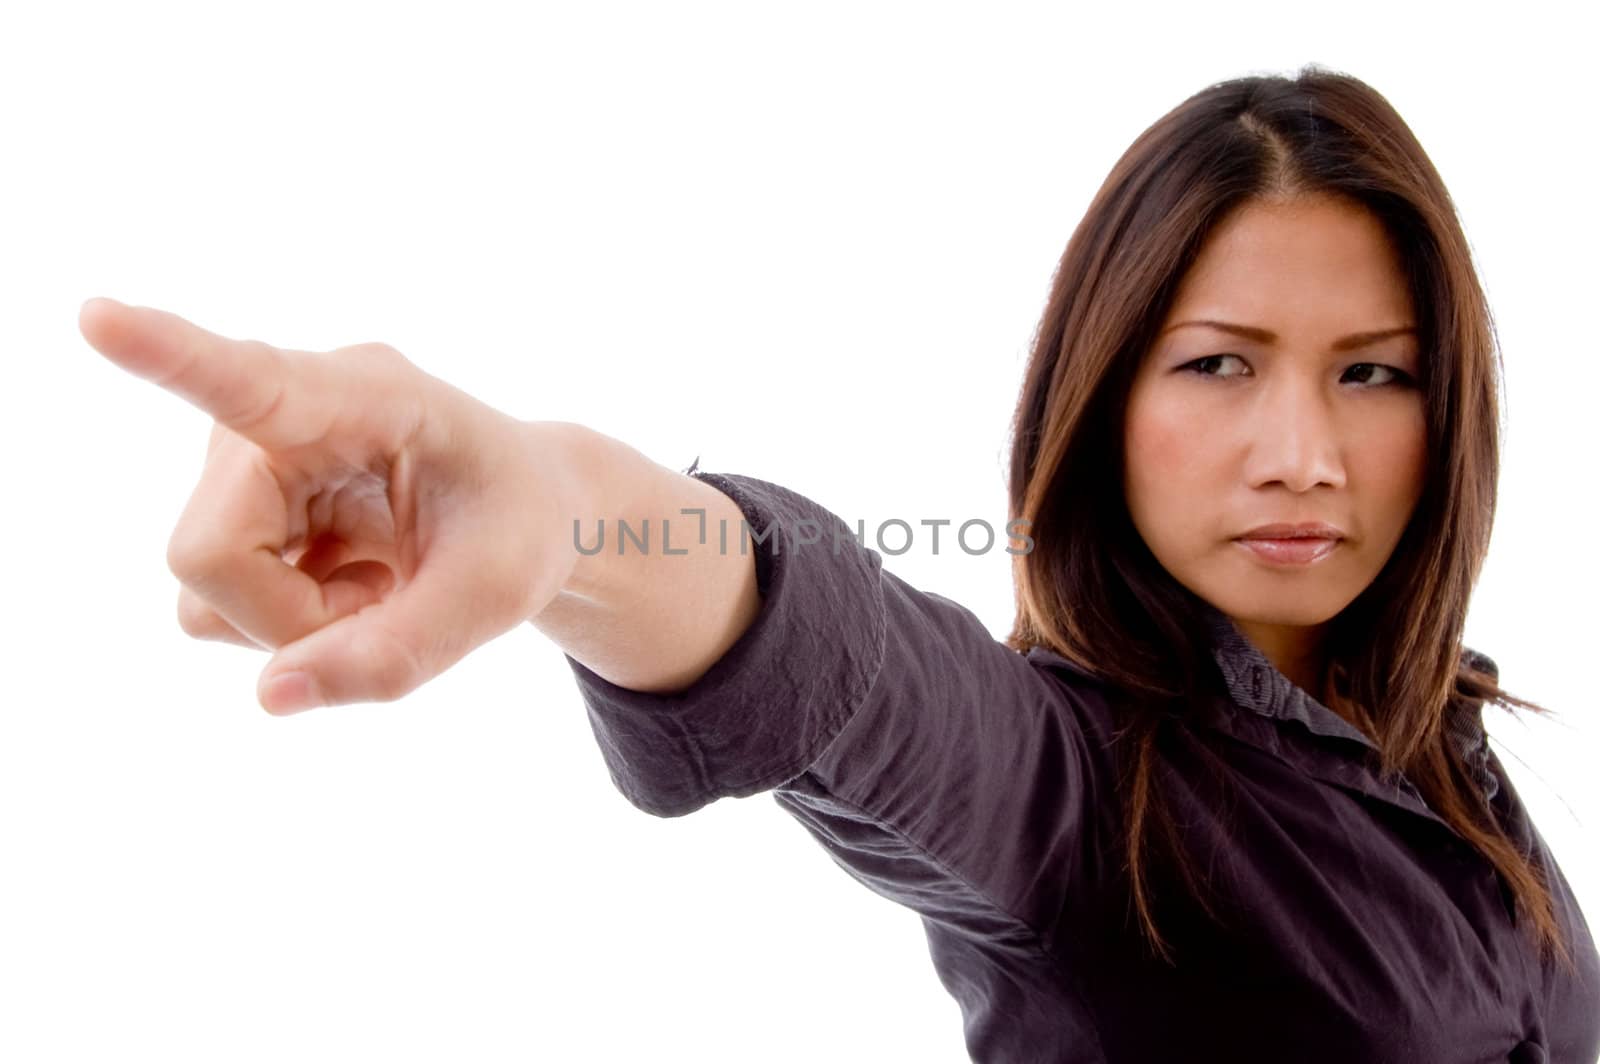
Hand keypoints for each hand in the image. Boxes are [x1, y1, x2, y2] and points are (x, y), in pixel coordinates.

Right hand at [80, 297, 581, 714]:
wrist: (525, 512)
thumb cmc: (518, 529)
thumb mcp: (493, 596)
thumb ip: (395, 652)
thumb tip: (269, 695)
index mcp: (364, 396)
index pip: (253, 379)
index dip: (168, 355)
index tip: (98, 318)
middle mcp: (279, 420)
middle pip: (208, 552)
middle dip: (289, 617)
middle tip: (385, 603)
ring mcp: (244, 463)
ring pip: (205, 588)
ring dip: (290, 621)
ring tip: (378, 584)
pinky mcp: (233, 507)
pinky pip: (216, 605)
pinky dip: (283, 621)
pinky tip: (347, 585)